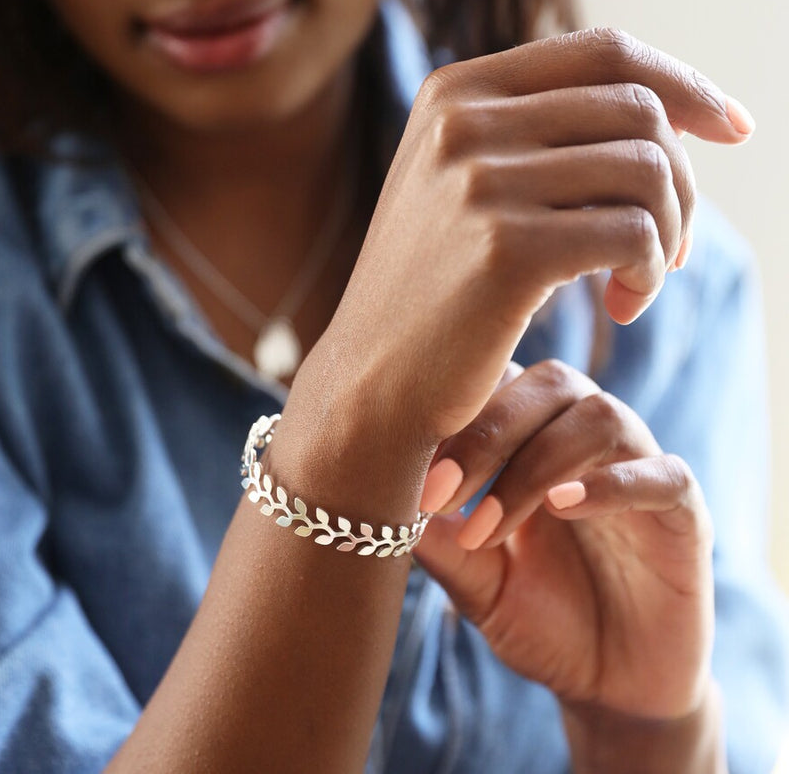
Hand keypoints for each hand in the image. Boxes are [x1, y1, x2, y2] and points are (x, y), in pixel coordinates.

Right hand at [276, 29, 749, 514]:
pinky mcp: (506, 249)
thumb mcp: (467, 192)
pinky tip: (624, 306)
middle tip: (671, 249)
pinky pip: (633, 234)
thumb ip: (541, 138)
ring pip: (646, 170)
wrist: (372, 383)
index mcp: (454, 94)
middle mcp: (462, 122)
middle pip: (638, 111)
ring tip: (639, 283)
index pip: (604, 54)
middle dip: (681, 183)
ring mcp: (480, 181)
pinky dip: (650, 272)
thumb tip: (672, 112)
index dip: (684, 83)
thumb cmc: (433, 296)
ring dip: (669, 233)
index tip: (729, 129)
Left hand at [413, 359, 714, 720]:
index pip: (500, 381)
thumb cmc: (537, 619)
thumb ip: (438, 539)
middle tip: (441, 493)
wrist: (607, 685)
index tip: (411, 469)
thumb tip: (383, 494)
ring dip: (537, 465)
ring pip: (600, 416)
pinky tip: (561, 508)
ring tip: (488, 527)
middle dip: (488, 433)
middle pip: (550, 383)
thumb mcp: (476, 582)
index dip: (456, 412)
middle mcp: (586, 440)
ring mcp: (638, 469)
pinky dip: (611, 484)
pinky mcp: (683, 514)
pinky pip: (664, 475)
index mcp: (534, 439)